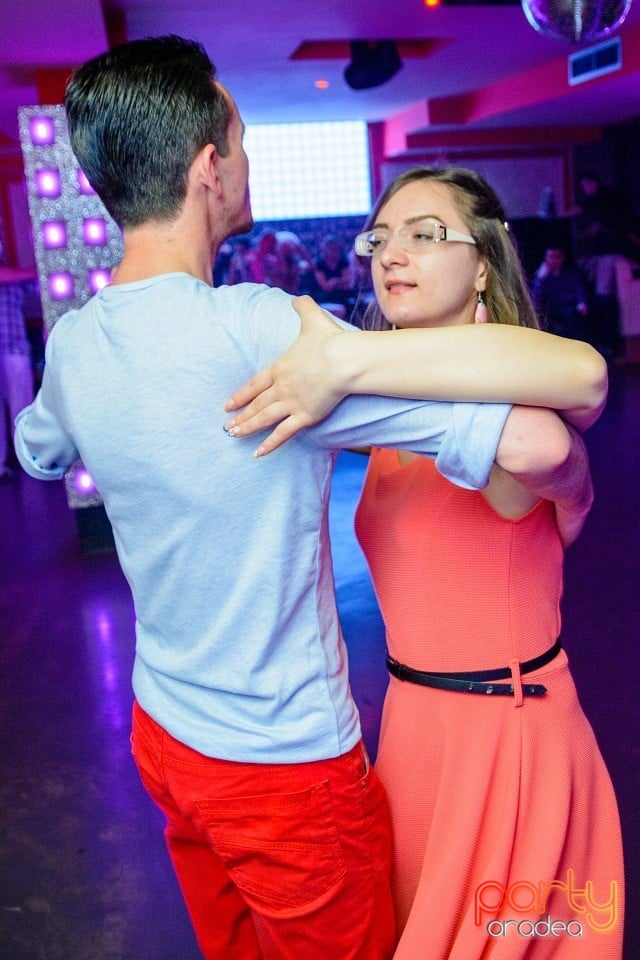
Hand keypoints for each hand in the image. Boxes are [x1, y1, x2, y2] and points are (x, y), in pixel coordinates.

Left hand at [224, 296, 346, 455]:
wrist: (343, 360)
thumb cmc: (329, 340)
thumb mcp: (312, 319)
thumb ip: (302, 308)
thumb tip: (297, 298)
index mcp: (280, 367)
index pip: (254, 385)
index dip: (240, 396)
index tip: (227, 405)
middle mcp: (281, 387)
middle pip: (256, 404)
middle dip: (240, 416)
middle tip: (226, 427)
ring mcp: (291, 404)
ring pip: (264, 419)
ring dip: (247, 428)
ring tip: (233, 436)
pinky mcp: (305, 417)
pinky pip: (283, 433)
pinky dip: (269, 444)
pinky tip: (257, 453)